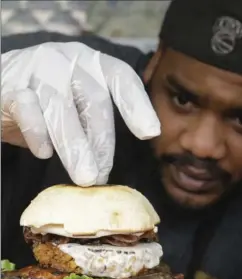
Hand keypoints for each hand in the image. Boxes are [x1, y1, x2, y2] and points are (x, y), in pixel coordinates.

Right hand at [1, 42, 159, 185]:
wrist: (4, 83)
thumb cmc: (51, 100)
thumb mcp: (80, 104)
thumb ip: (97, 122)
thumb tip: (108, 166)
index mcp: (94, 65)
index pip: (122, 78)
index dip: (138, 105)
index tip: (150, 133)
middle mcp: (70, 61)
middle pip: (94, 100)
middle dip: (102, 142)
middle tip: (102, 176)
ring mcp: (40, 69)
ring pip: (61, 108)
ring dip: (75, 146)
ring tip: (85, 177)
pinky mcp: (11, 86)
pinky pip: (27, 109)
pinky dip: (38, 133)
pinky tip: (44, 153)